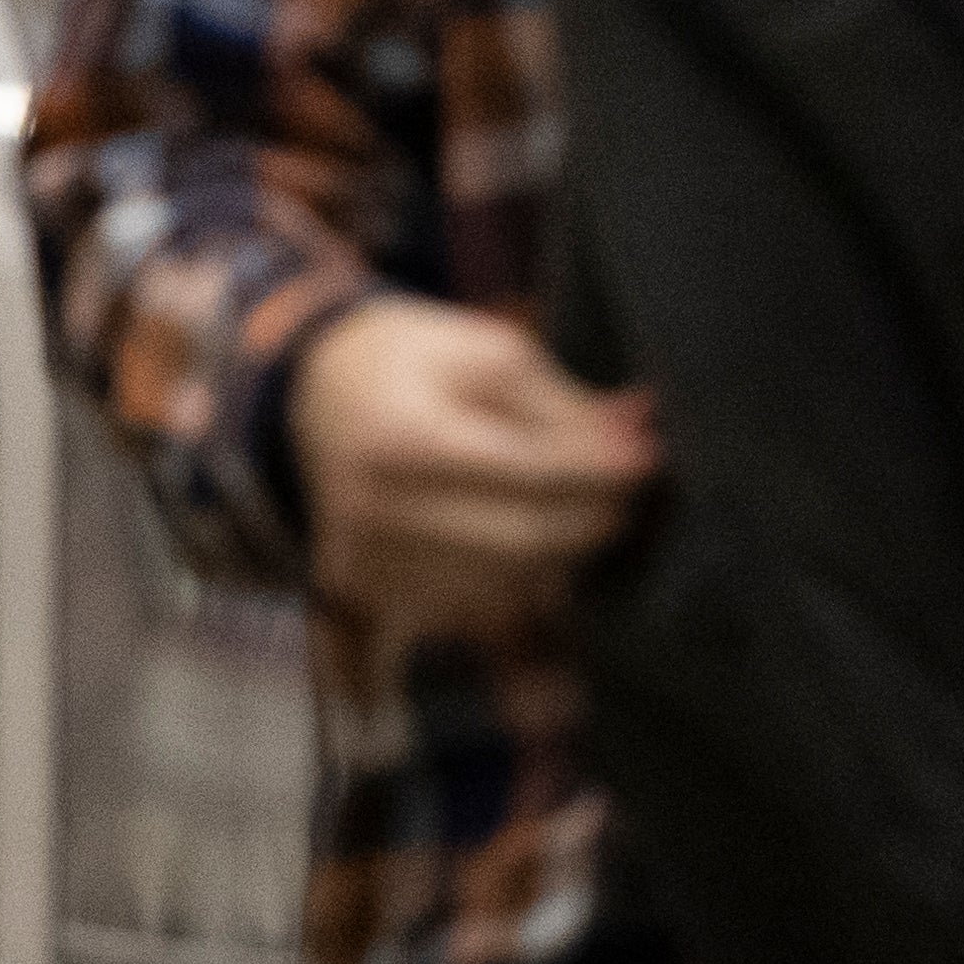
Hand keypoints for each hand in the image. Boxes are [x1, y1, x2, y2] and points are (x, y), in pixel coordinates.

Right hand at [294, 293, 654, 653]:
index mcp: (402, 437)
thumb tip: (638, 440)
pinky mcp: (368, 590)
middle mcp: (376, 509)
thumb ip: (564, 406)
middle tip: (626, 499)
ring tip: (578, 516)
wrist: (318, 391)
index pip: (529, 473)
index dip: (600, 474)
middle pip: (520, 542)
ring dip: (556, 559)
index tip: (645, 463)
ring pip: (501, 587)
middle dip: (589, 523)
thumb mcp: (488, 354)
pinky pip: (466, 609)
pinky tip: (526, 546)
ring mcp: (367, 559)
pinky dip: (510, 582)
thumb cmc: (413, 364)